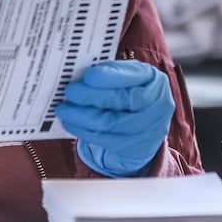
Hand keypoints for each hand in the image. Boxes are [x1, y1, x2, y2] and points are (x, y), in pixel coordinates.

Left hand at [56, 59, 174, 177]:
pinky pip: (105, 140)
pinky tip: (70, 123)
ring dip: (81, 117)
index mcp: (154, 80)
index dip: (108, 77)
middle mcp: (157, 105)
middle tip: (69, 92)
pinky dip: (84, 131)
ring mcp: (149, 129)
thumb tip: (81, 76)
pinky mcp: (136, 148)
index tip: (87, 75)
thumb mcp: (130, 76)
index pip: (132, 78)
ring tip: (63, 109)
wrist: (148, 122)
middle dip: (90, 96)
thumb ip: (111, 73)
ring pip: (110, 124)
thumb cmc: (133, 91)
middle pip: (121, 102)